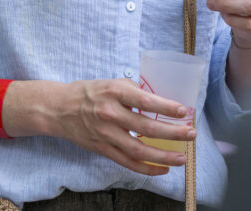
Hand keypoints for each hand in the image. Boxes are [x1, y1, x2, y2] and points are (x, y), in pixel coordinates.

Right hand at [44, 79, 195, 175]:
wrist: (59, 109)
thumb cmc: (89, 93)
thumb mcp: (111, 83)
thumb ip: (134, 92)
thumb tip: (160, 101)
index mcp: (114, 92)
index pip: (145, 100)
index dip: (166, 107)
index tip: (183, 111)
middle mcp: (110, 114)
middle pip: (146, 127)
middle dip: (173, 132)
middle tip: (191, 134)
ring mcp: (106, 134)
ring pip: (139, 150)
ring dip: (164, 155)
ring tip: (182, 157)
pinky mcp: (103, 149)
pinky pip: (128, 162)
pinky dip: (147, 168)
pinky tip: (163, 168)